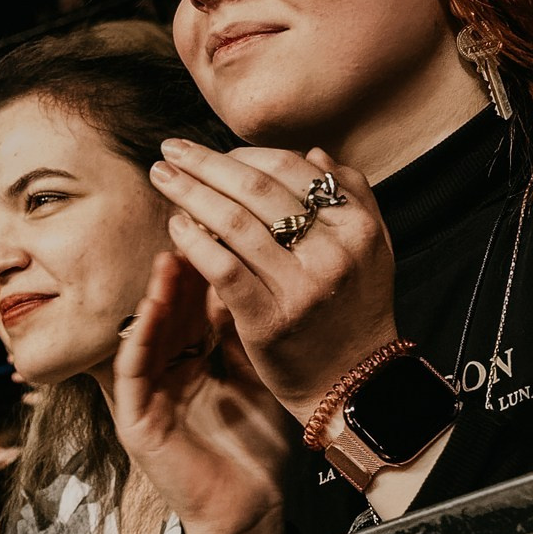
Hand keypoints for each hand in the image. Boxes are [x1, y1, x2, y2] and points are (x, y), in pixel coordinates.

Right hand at [111, 254, 291, 533]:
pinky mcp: (134, 420)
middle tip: (191, 231)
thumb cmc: (257, 447)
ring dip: (155, 297)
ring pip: (144, 334)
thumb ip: (247, 332)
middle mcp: (167, 371)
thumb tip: (251, 271)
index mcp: (195, 360)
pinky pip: (130, 371)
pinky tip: (151, 309)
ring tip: (168, 259)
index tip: (221, 230)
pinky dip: (138, 338)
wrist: (250, 507)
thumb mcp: (259, 375)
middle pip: (168, 311)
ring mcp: (147, 395)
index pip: (195, 304)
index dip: (205, 268)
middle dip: (179, 271)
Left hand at [148, 141, 399, 420]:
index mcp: (356, 227)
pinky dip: (193, 241)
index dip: (243, 154)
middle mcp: (332, 252)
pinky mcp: (268, 319)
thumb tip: (314, 151)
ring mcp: (300, 286)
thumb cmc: (354, 310)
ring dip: (189, 192)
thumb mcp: (371, 248)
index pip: (291, 170)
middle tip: (170, 149)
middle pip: (256, 190)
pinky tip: (174, 225)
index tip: (210, 150)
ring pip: (233, 223)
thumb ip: (351, 196)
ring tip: (162, 176)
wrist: (354, 384)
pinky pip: (222, 268)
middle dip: (205, 163)